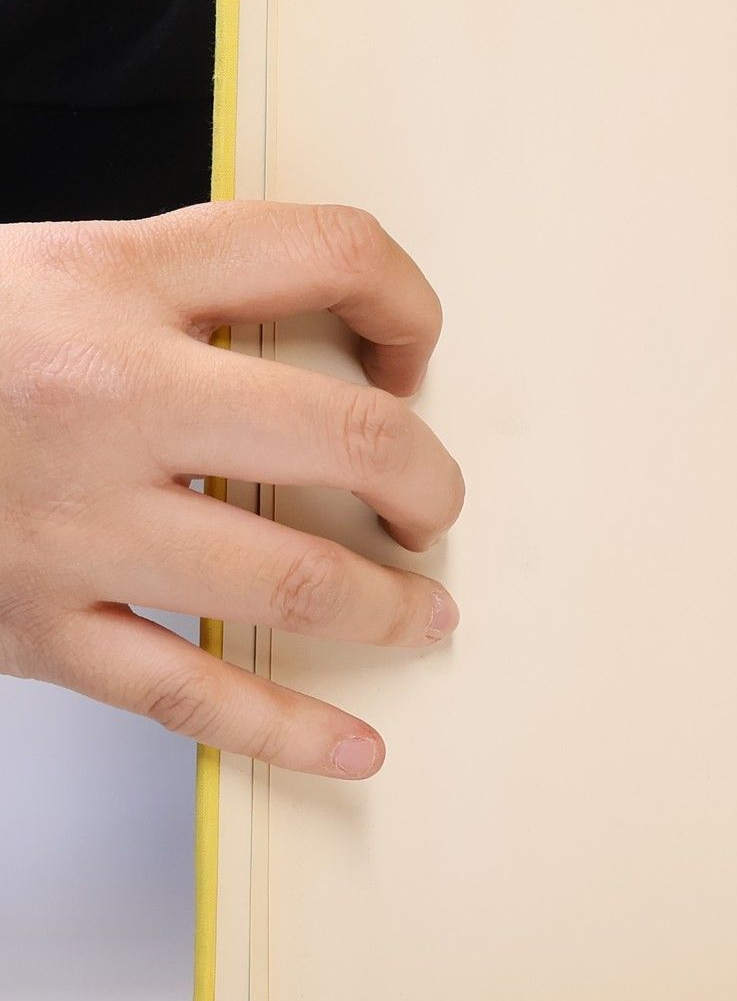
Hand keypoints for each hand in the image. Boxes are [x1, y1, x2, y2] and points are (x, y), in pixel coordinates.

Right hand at [0, 203, 463, 778]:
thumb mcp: (50, 268)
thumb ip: (183, 287)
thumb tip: (331, 325)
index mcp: (113, 281)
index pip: (322, 252)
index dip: (404, 300)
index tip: (411, 350)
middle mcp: (106, 396)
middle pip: (346, 431)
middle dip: (425, 478)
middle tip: (433, 503)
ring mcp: (71, 521)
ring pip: (290, 580)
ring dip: (387, 606)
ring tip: (423, 612)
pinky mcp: (34, 622)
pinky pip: (184, 694)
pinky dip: (284, 731)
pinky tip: (353, 748)